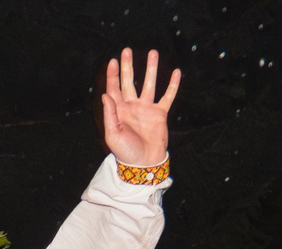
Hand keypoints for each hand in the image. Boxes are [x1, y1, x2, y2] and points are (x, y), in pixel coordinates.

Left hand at [100, 47, 180, 165]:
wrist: (143, 164)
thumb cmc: (125, 152)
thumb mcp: (112, 134)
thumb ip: (110, 114)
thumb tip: (106, 95)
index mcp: (118, 110)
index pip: (114, 88)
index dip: (113, 75)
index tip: (114, 60)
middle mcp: (132, 106)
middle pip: (129, 81)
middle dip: (128, 66)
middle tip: (128, 50)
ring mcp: (146, 109)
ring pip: (149, 84)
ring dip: (151, 69)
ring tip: (153, 53)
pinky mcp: (160, 114)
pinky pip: (167, 96)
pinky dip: (172, 85)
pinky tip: (176, 72)